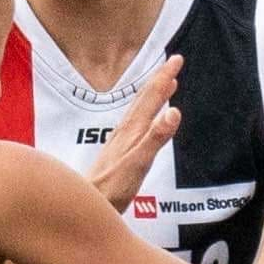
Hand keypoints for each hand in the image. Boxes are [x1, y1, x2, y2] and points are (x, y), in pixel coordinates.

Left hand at [88, 54, 182, 210]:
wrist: (86, 204)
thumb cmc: (111, 190)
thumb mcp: (138, 164)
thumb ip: (155, 138)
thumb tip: (173, 112)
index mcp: (132, 131)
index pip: (152, 98)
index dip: (165, 78)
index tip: (177, 60)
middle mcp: (125, 131)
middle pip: (144, 98)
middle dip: (160, 79)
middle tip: (174, 62)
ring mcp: (119, 141)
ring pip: (138, 108)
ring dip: (152, 93)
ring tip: (164, 83)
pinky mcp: (117, 152)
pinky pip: (134, 122)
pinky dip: (144, 112)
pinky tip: (144, 118)